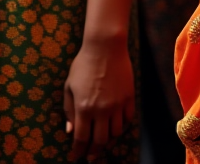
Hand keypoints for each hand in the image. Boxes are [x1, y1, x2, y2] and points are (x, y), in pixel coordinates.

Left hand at [64, 36, 135, 160]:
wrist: (106, 46)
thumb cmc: (83, 64)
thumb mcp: (70, 86)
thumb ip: (69, 110)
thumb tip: (70, 131)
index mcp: (84, 108)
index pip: (81, 139)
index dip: (78, 151)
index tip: (76, 157)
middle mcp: (101, 110)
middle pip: (99, 141)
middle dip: (93, 151)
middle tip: (90, 155)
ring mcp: (117, 104)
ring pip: (115, 133)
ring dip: (108, 139)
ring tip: (103, 139)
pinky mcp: (129, 97)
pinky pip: (127, 119)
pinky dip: (121, 125)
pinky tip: (115, 124)